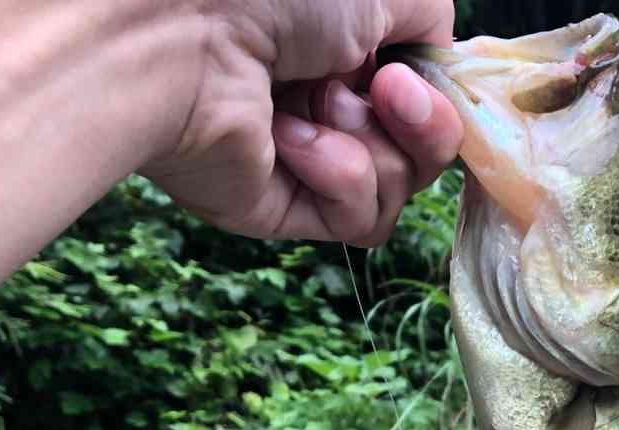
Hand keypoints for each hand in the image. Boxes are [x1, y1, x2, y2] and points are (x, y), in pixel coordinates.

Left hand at [141, 0, 462, 245]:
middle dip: (419, 125)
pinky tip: (291, 144)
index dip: (437, 97)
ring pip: (398, 189)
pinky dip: (340, 179)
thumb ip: (431, 21)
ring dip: (374, 147)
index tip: (411, 76)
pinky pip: (357, 219)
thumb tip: (430, 68)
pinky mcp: (282, 207)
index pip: (423, 95)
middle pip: (423, 150)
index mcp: (340, 43)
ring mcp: (303, 158)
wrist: (181, 35)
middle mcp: (323, 98)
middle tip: (376, 90)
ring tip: (316, 107)